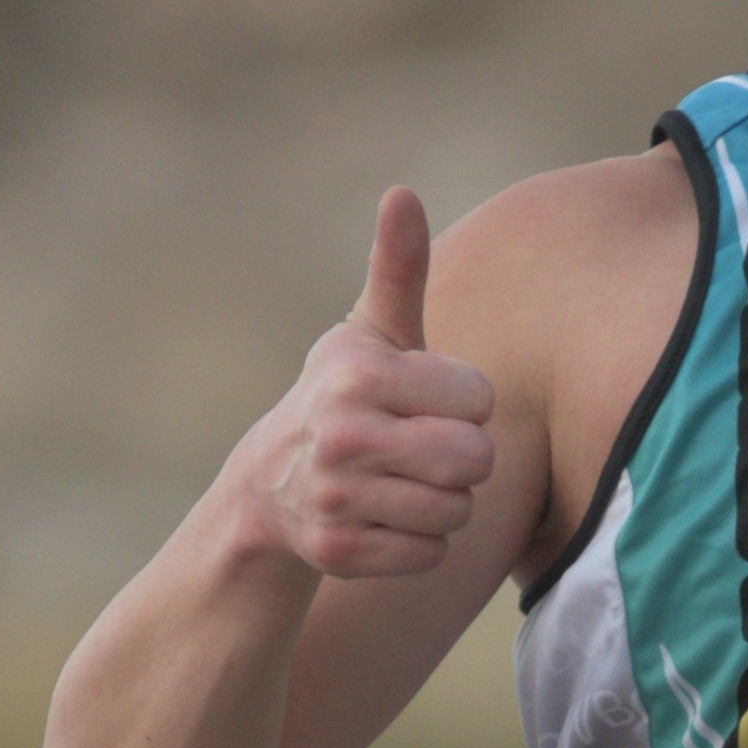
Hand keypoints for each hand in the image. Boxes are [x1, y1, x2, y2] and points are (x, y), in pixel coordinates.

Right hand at [238, 188, 497, 581]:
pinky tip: (384, 520)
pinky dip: (418, 543)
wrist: (269, 487)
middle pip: (474, 460)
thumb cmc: (344, 395)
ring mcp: (336, 498)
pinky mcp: (339, 552)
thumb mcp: (369, 332)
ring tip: (402, 483)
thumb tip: (402, 193)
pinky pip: (429, 555)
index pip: (479, 400)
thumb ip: (397, 268)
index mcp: (359, 374)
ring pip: (455, 511)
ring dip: (443, 502)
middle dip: (463, 459)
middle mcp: (342, 435)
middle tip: (425, 450)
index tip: (426, 404)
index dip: (465, 405)